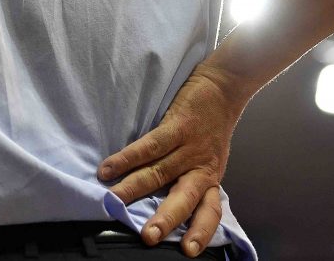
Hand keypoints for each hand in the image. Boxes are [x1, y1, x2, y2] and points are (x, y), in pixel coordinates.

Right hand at [97, 62, 250, 256]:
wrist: (225, 88)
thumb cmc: (212, 127)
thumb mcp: (210, 159)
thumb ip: (193, 180)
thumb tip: (164, 204)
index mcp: (210, 178)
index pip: (210, 211)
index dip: (200, 232)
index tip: (188, 252)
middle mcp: (201, 167)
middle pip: (185, 198)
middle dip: (166, 218)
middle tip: (148, 236)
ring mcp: (189, 147)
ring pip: (159, 172)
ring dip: (134, 188)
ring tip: (113, 201)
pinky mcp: (177, 126)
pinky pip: (150, 145)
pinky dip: (127, 157)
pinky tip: (109, 167)